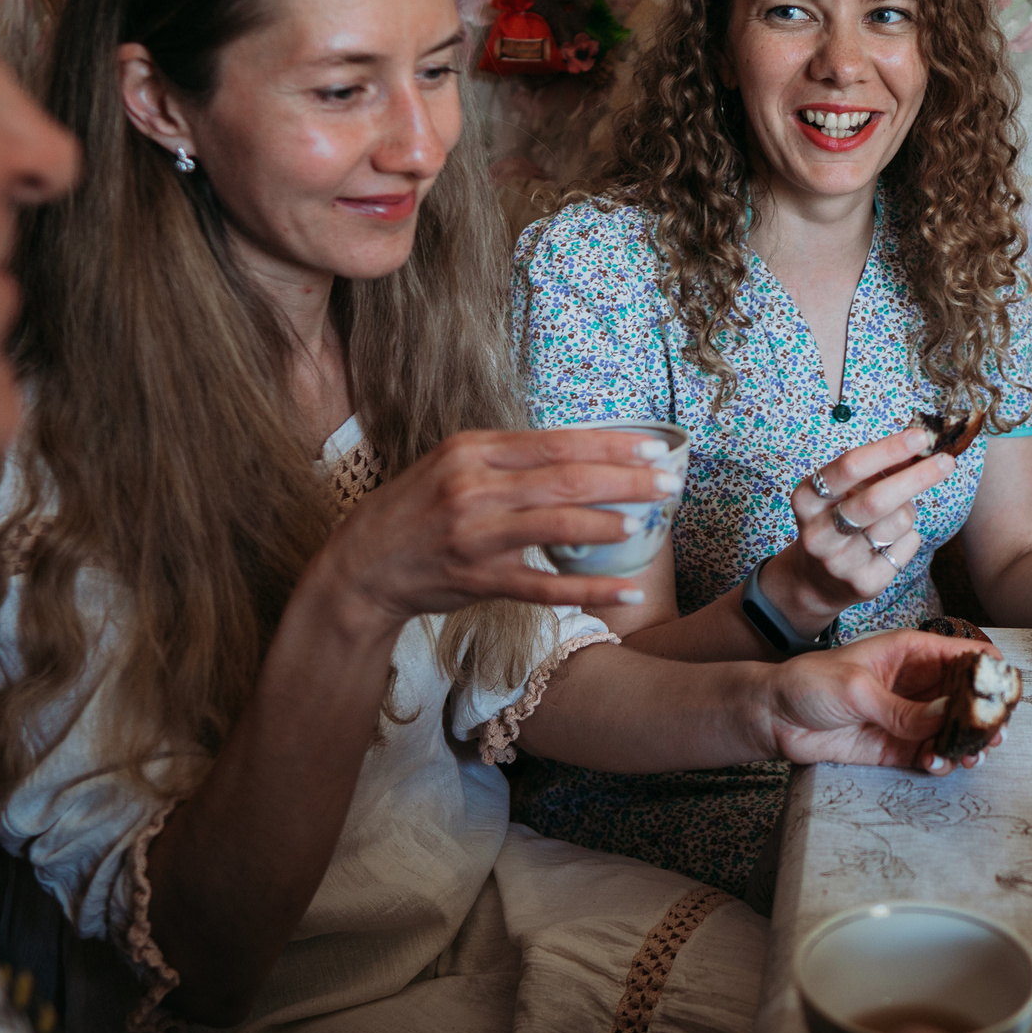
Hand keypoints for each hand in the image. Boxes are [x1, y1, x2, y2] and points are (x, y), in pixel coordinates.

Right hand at [295, 428, 679, 636]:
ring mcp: (475, 536)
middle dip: (625, 479)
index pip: (555, 442)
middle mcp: (473, 488)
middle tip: (669, 482)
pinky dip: (589, 589)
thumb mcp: (453, 465)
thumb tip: (579, 451)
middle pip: (565, 479)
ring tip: (645, 523)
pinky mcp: (477, 581)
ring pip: (557, 526)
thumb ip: (509, 458)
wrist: (362, 566)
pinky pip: (544, 586)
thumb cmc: (416, 510)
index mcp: (472, 451)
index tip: (653, 445)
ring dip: (608, 524)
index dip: (610, 443)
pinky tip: (624, 591)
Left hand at [760, 628, 1005, 773]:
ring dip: (967, 742)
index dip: (988, 669)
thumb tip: (947, 716)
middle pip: (967, 696)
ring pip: (954, 728)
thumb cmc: (808, 684)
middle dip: (985, 714)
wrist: (774, 717)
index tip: (1003, 691)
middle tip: (995, 733)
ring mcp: (909, 715)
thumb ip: (902, 708)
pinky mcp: (898, 745)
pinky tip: (936, 764)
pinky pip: (932, 753)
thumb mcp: (856, 689)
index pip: (962, 654)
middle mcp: (916, 683)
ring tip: (969, 755)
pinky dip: (941, 761)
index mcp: (910, 652)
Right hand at [764, 425, 957, 631]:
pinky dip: (909, 537)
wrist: (815, 581)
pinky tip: (890, 543)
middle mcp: (818, 533)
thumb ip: (875, 470)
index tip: (920, 436)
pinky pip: (907, 546)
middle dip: (917, 477)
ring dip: (908, 510)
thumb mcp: (841, 492)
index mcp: (807, 499)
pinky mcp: (864, 584)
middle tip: (946, 462)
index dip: (888, 450)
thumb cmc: (836, 521)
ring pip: (898, 522)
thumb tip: (919, 445)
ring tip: (894, 515)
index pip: (849, 467)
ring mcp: (840, 562)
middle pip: (877, 499)